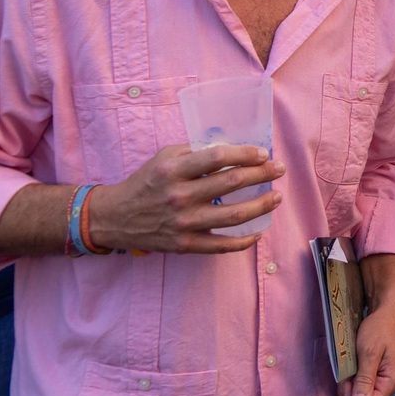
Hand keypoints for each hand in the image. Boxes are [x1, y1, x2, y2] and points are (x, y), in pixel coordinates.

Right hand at [88, 144, 283, 253]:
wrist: (115, 218)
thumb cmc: (145, 183)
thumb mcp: (164, 158)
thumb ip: (194, 152)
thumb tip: (232, 149)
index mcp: (174, 170)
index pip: (218, 157)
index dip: (245, 154)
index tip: (262, 154)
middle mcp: (180, 196)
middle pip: (232, 183)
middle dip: (262, 174)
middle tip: (278, 169)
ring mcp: (184, 223)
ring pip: (234, 215)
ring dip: (261, 205)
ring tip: (276, 197)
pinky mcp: (185, 245)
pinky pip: (222, 246)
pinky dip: (244, 241)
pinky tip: (257, 232)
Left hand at [339, 299, 394, 395]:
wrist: (387, 310)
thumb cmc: (380, 328)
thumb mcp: (369, 352)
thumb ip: (365, 380)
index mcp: (391, 381)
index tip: (345, 383)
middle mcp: (389, 384)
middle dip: (350, 395)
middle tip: (344, 375)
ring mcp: (384, 379)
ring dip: (350, 387)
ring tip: (348, 369)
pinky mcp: (378, 374)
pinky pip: (363, 387)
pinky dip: (354, 381)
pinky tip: (352, 368)